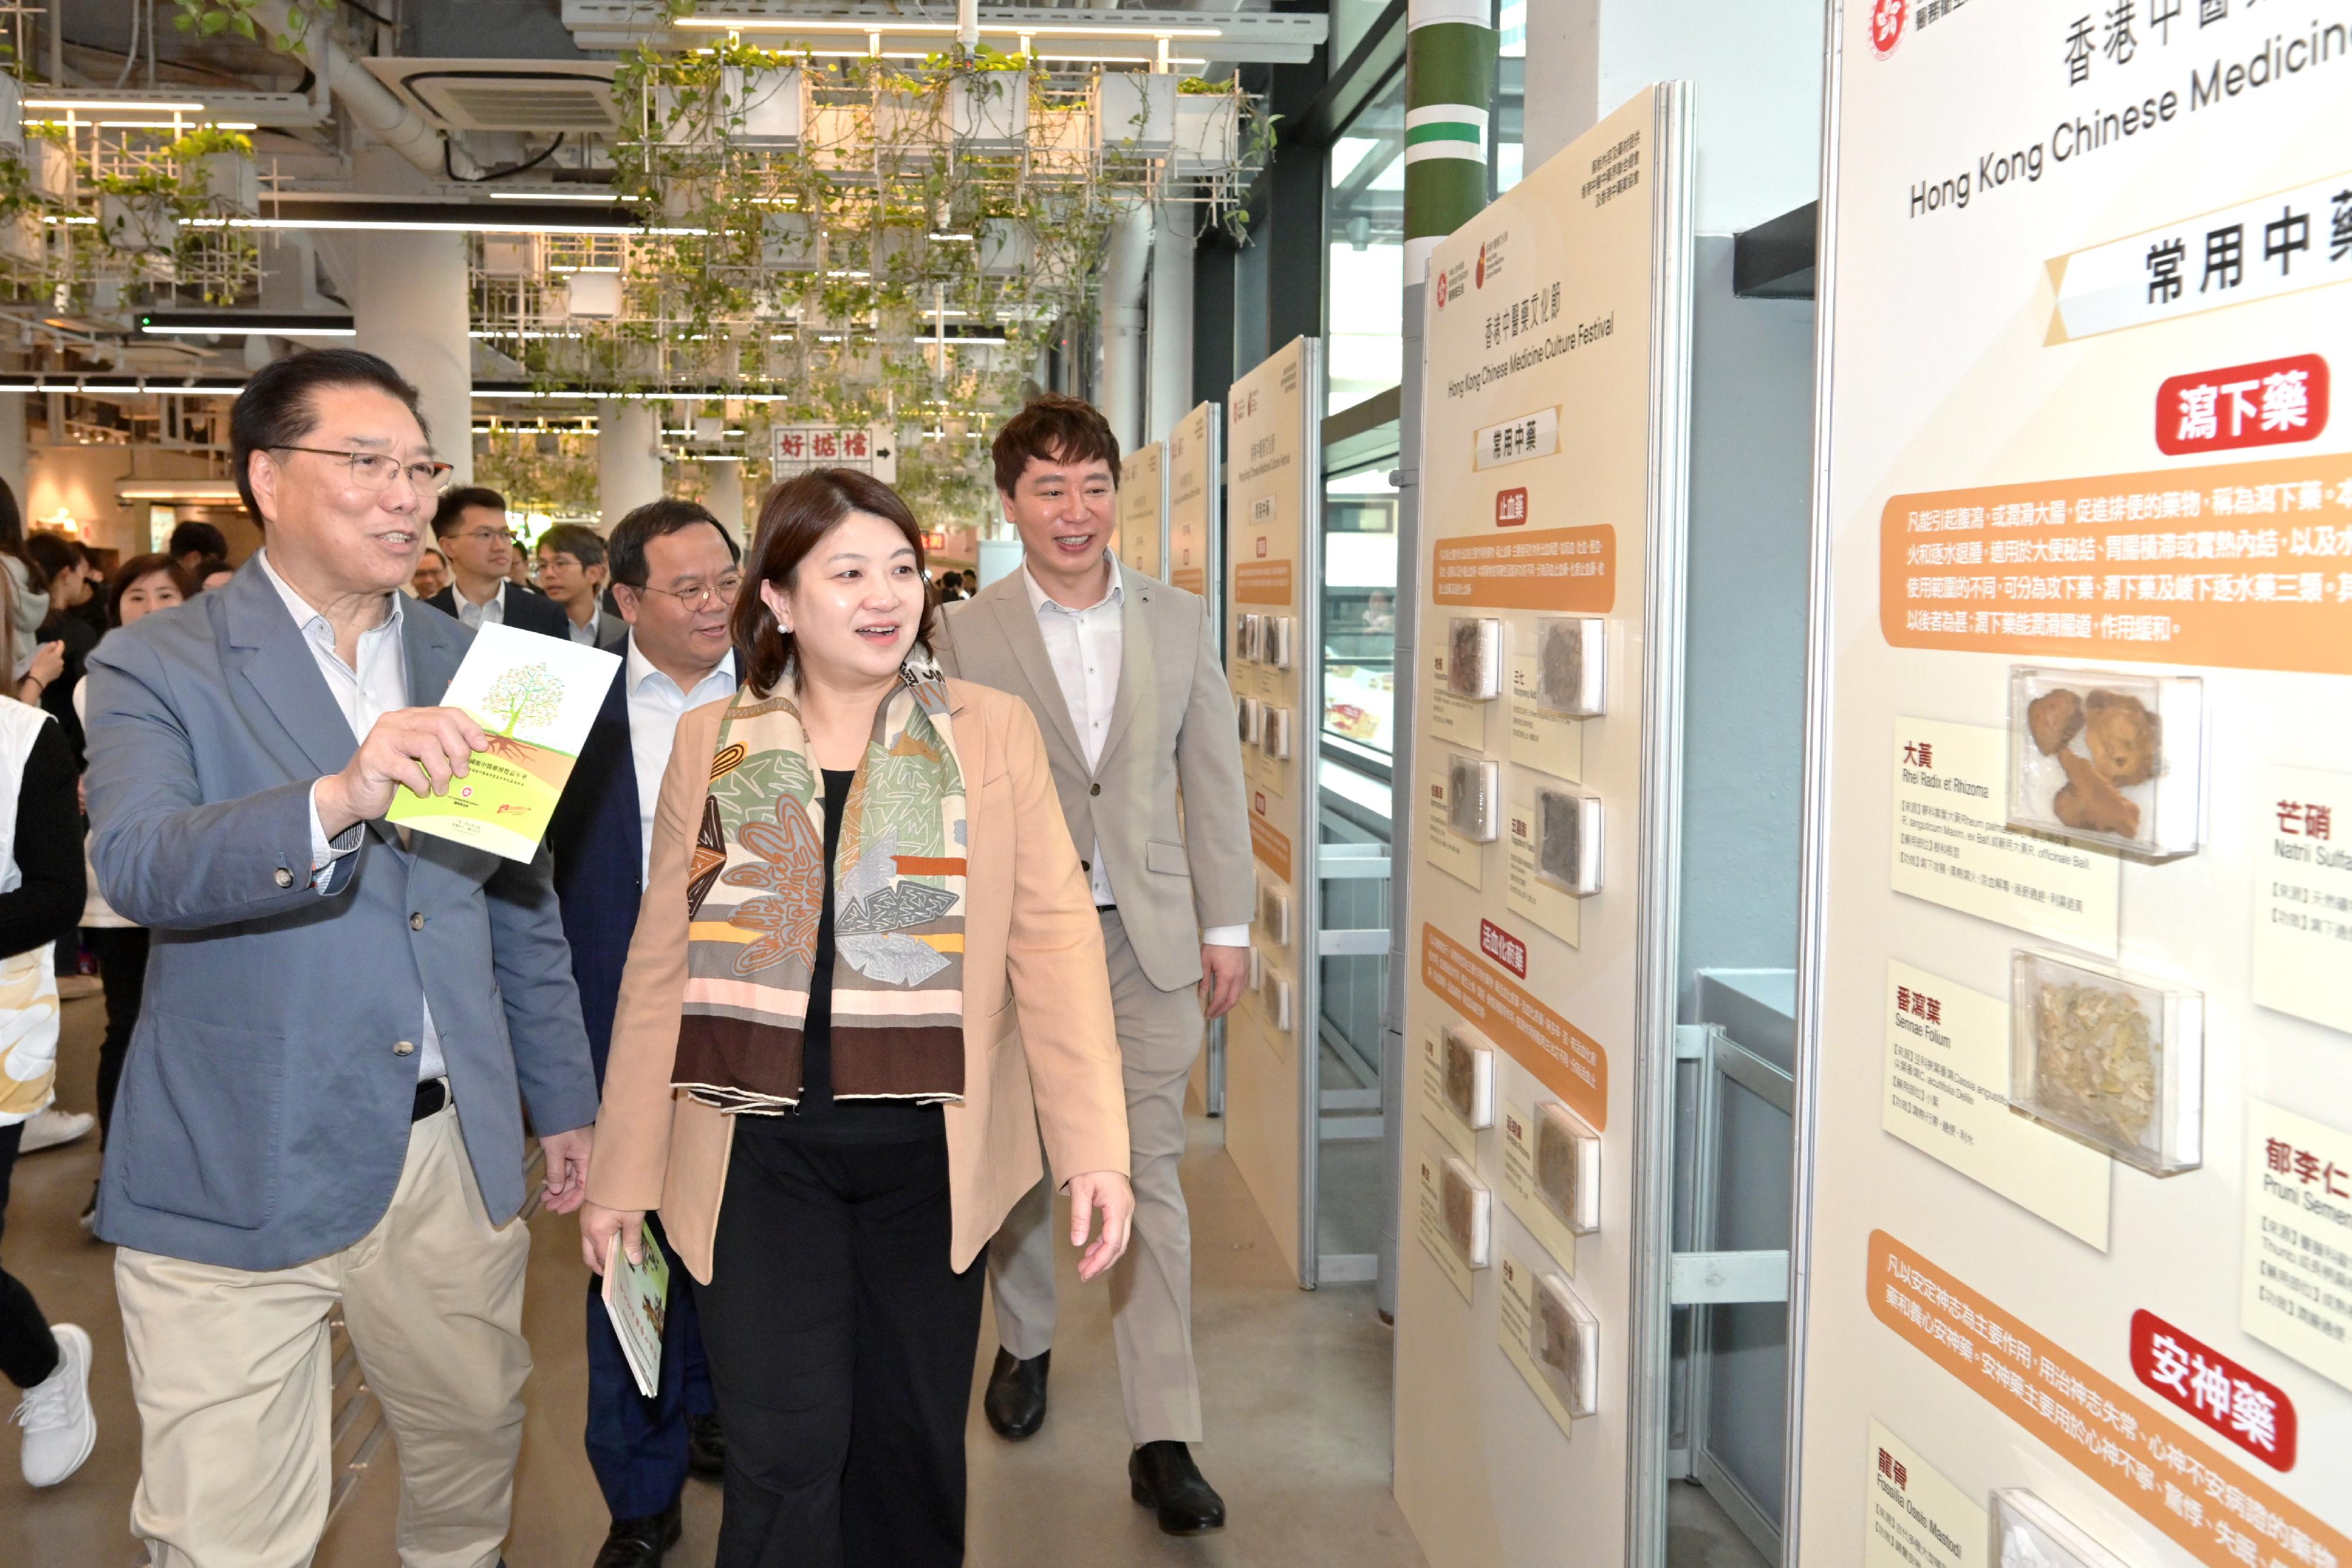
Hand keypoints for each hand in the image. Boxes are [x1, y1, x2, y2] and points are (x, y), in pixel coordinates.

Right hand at [22, 640, 62, 689]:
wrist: (38, 679)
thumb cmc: (39, 664)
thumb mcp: (42, 653)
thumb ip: (49, 647)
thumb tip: (55, 643)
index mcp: (58, 655)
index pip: (61, 647)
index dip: (60, 643)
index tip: (58, 641)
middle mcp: (61, 661)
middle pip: (59, 655)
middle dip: (55, 653)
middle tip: (47, 654)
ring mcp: (60, 668)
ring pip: (58, 662)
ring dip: (54, 660)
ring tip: (46, 662)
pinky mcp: (58, 674)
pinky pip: (56, 668)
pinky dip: (53, 666)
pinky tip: (47, 668)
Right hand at [316, 706, 489, 834]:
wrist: (354, 795)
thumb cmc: (393, 779)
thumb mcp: (422, 761)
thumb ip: (442, 751)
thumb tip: (478, 757)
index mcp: (412, 717)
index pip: (449, 713)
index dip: (470, 729)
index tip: (483, 747)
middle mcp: (397, 721)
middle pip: (441, 725)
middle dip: (459, 750)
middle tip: (462, 773)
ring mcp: (383, 737)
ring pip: (427, 744)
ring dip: (441, 771)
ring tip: (441, 787)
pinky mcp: (373, 757)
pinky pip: (408, 768)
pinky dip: (421, 783)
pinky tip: (422, 792)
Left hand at [539, 1124, 592, 1213]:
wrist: (558, 1106)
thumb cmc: (559, 1129)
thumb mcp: (555, 1151)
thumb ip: (556, 1173)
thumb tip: (555, 1192)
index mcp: (589, 1161)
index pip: (584, 1189)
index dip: (572, 1202)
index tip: (558, 1210)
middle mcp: (588, 1160)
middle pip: (578, 1185)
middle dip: (563, 1197)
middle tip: (548, 1207)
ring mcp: (581, 1156)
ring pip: (572, 1179)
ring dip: (559, 1189)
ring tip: (545, 1199)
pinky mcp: (574, 1152)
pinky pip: (568, 1170)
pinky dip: (559, 1178)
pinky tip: (547, 1185)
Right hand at [580, 1201, 643, 1275]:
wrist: (618, 1169)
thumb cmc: (626, 1195)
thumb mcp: (633, 1219)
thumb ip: (632, 1241)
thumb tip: (634, 1262)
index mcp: (596, 1232)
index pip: (601, 1258)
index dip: (610, 1268)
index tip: (619, 1276)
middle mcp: (585, 1228)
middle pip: (588, 1254)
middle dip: (599, 1265)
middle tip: (613, 1273)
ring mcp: (584, 1220)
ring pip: (587, 1244)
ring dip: (598, 1253)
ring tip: (614, 1258)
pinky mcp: (587, 1212)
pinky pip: (589, 1234)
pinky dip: (597, 1242)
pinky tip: (611, 1241)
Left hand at [1065, 1170, 1133, 1282]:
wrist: (1101, 1147)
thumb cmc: (1090, 1165)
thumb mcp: (1080, 1188)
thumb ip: (1079, 1216)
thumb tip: (1078, 1242)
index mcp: (1118, 1207)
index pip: (1113, 1242)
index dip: (1100, 1261)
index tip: (1085, 1272)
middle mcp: (1126, 1211)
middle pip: (1119, 1245)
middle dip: (1102, 1263)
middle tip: (1083, 1275)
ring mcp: (1126, 1210)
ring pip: (1119, 1240)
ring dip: (1103, 1255)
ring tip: (1084, 1266)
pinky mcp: (1121, 1209)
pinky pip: (1116, 1232)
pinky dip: (1104, 1244)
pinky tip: (1091, 1250)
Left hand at [1198, 943, 1247, 1019]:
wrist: (1230, 930)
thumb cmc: (1215, 944)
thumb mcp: (1204, 961)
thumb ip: (1203, 980)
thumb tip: (1202, 995)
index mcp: (1226, 977)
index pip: (1220, 999)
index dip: (1213, 1009)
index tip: (1207, 1015)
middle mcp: (1238, 978)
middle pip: (1232, 1001)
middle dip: (1222, 1011)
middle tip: (1213, 1015)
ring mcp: (1244, 974)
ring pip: (1239, 995)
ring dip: (1229, 1004)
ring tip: (1220, 1008)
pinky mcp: (1247, 969)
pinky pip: (1242, 987)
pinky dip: (1235, 995)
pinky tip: (1229, 995)